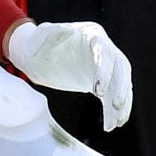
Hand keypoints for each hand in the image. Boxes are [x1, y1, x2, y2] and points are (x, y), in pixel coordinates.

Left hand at [7, 19, 133, 130]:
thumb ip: (52, 32)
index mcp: (92, 35)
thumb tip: (67, 30)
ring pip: (120, 84)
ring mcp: (103, 66)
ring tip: (116, 123)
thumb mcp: (40, 37)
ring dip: (121, 103)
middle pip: (120, 68)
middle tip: (115, 107)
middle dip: (120, 88)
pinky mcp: (100, 81)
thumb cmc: (36, 44)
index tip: (98, 92)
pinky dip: (113, 110)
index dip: (105, 72)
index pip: (105, 53)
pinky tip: (112, 124)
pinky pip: (111, 96)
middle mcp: (103, 49)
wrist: (34, 55)